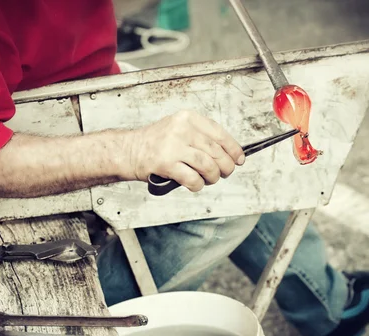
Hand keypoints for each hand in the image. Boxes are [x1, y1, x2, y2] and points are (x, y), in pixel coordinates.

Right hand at [128, 110, 244, 191]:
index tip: (239, 160)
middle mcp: (182, 129)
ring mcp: (173, 146)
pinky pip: (192, 178)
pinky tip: (195, 185)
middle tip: (224, 173)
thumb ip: (201, 138)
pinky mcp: (166, 163)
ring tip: (209, 179)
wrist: (129, 151)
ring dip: (212, 177)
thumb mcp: (179, 129)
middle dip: (225, 167)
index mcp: (188, 118)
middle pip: (216, 152)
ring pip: (207, 165)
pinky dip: (197, 185)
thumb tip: (228, 155)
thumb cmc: (156, 144)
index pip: (220, 134)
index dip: (233, 149)